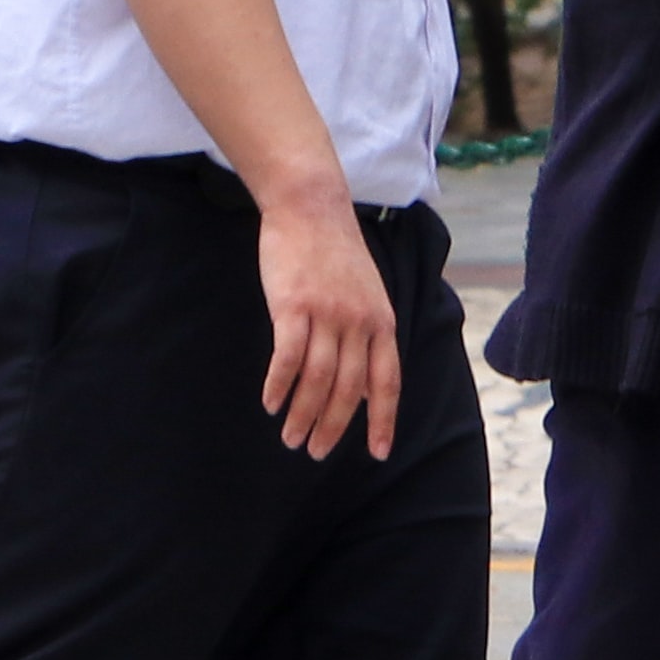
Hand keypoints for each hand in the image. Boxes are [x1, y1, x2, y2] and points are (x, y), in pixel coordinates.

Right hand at [255, 195, 401, 461]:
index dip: (384, 420)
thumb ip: (370, 336)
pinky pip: (289, 356)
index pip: (388, 382)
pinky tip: (271, 403)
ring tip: (290, 437)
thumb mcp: (368, 294)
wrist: (312, 207)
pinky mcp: (294, 305)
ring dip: (303, 414)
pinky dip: (279, 384)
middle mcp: (360, 322)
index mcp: (382, 322)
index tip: (379, 453)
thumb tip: (368, 383)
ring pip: (319, 380)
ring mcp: (328, 314)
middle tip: (315, 451)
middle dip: (334, 428)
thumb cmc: (335, 254)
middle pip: (350, 389)